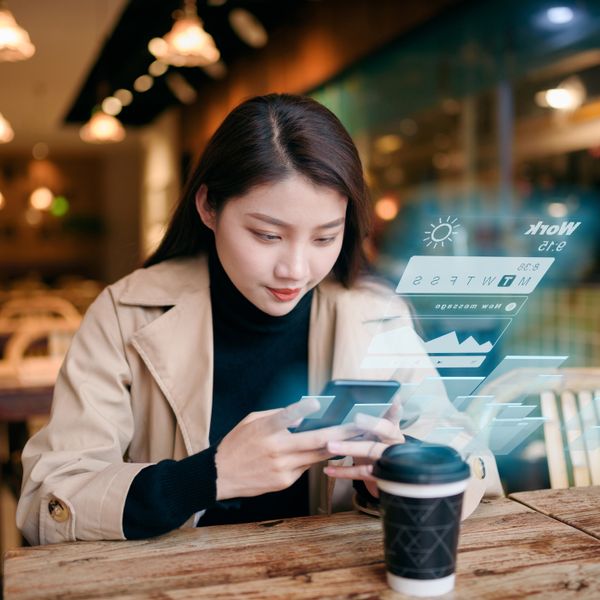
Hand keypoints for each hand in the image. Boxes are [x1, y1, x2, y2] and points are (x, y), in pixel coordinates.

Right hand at [215, 397, 359, 499]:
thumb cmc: (237, 443)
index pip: (284, 417)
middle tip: (359, 426)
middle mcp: (275, 450)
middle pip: (313, 441)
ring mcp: (281, 468)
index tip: (316, 403)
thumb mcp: (251, 420)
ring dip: (336, 447)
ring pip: (316, 456)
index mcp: (265, 430)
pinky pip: (305, 467)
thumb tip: (301, 415)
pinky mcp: (284, 482)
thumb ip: (277, 415)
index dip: (300, 409)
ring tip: (355, 438)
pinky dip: (313, 458)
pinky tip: (324, 452)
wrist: (220, 475)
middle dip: (340, 434)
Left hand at [323, 402, 404, 497]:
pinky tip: (328, 469)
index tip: (393, 398)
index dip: (395, 408)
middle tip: (357, 419)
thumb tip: (351, 400)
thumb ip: (370, 420)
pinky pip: (361, 472)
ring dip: (350, 448)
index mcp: (394, 427)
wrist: (387, 473)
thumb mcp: (377, 432)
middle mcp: (395, 441)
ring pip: (370, 451)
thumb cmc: (378, 445)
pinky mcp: (380, 475)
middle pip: (385, 430)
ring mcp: (389, 458)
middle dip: (371, 424)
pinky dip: (343, 472)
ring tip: (330, 446)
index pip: (395, 414)